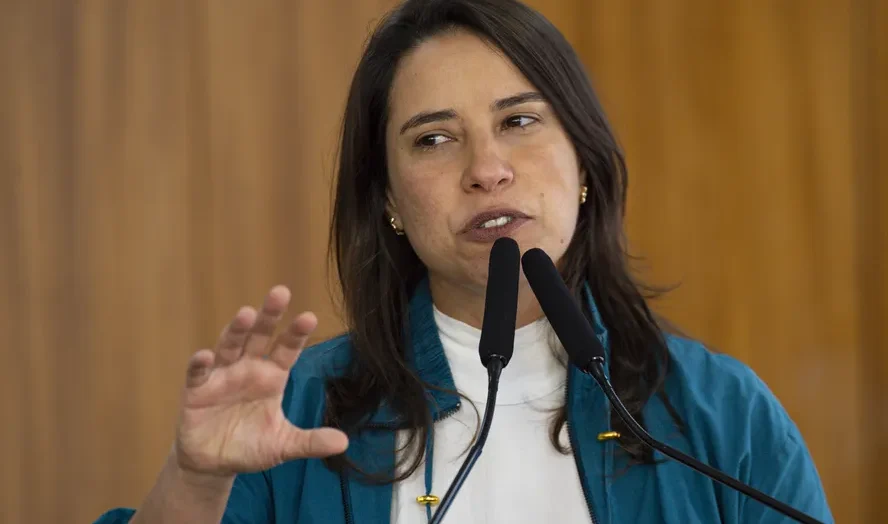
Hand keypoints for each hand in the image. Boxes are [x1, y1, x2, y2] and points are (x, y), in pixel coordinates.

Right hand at [172, 286, 347, 477]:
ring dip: (237, 329)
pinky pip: (198, 373)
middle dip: (269, 316)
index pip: (287, 349)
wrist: (214, 463)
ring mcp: (222, 375)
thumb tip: (343, 443)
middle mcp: (248, 368)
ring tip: (246, 313)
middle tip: (281, 293)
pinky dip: (200, 363)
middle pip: (260, 336)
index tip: (310, 317)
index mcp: (272, 376)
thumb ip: (311, 441)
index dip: (296, 334)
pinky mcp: (197, 390)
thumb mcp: (283, 445)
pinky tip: (205, 355)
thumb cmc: (251, 446)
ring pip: (230, 345)